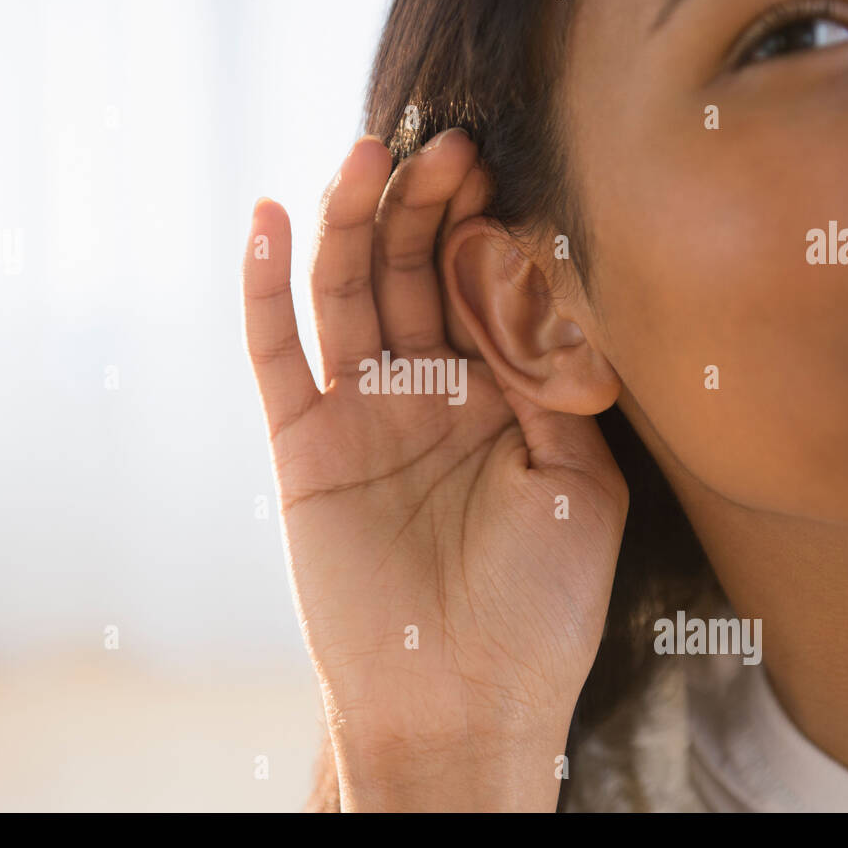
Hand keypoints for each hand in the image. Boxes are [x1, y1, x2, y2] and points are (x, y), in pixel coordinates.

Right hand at [241, 129, 628, 809]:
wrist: (460, 701)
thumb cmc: (537, 607)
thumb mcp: (580, 484)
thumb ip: (554, 384)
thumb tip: (536, 284)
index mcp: (496, 398)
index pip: (480, 286)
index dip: (485, 225)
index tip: (497, 166)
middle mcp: (426, 395)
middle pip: (412, 272)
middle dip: (426, 206)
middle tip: (445, 146)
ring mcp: (360, 416)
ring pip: (345, 294)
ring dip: (351, 221)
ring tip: (364, 156)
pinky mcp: (303, 446)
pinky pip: (277, 355)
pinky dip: (267, 288)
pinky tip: (273, 222)